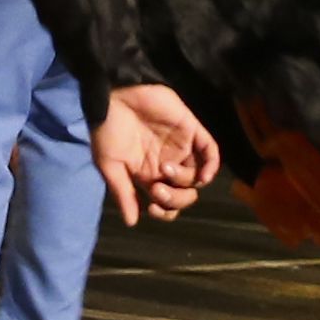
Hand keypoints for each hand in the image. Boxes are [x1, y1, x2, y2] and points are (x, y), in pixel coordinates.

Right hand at [93, 81, 219, 224]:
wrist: (112, 96)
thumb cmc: (107, 129)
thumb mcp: (110, 165)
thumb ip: (123, 193)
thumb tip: (132, 223)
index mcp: (148, 175)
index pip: (167, 203)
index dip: (164, 211)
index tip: (151, 208)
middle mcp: (167, 164)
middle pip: (184, 194)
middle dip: (174, 199)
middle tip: (157, 189)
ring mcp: (181, 147)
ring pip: (197, 177)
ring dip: (185, 181)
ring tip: (165, 169)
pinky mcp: (190, 129)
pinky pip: (210, 151)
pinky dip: (212, 165)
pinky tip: (204, 175)